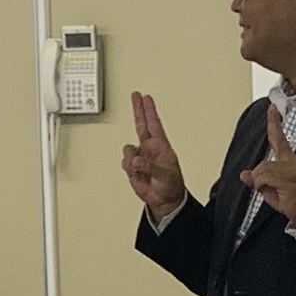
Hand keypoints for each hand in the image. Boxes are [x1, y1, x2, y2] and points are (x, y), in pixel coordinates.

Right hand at [120, 92, 189, 216]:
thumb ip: (149, 166)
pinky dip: (128, 169)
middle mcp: (150, 149)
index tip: (145, 97)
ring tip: (141, 169)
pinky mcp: (132, 168)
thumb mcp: (165, 175)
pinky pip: (124, 163)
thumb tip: (135, 160)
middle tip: (135, 95)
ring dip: (131, 158)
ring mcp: (140, 157)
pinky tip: (137, 175)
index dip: (149, 110)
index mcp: (161, 147)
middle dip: (138, 109)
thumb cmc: (171, 186)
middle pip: (141, 124)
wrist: (165, 200)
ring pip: (128, 149)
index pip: (154, 124)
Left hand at [240, 110, 295, 229]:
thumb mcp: (269, 189)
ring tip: (275, 192)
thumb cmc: (292, 199)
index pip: (279, 137)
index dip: (274, 122)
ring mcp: (290, 170)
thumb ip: (257, 180)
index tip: (272, 108)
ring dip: (262, 185)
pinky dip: (264, 187)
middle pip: (262, 164)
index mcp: (287, 160)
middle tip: (269, 189)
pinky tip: (276, 192)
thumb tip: (244, 174)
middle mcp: (290, 162)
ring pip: (261, 171)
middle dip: (259, 179)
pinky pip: (264, 178)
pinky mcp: (288, 179)